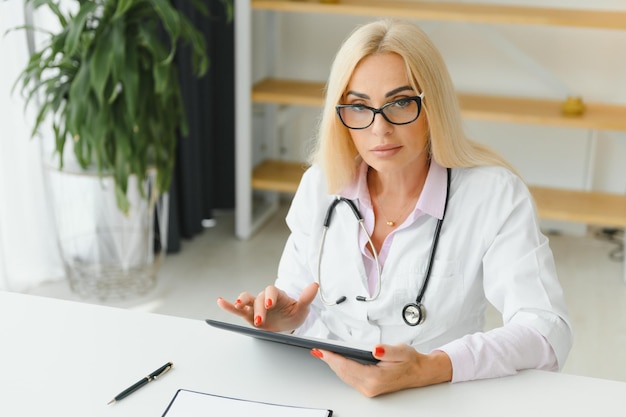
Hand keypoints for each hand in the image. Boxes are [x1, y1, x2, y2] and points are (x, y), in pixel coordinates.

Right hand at [216, 282, 318, 332]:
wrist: (288, 322)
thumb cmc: (294, 313)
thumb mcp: (302, 308)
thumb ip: (306, 297)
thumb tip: (315, 285)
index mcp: (278, 295)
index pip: (272, 291)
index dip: (270, 296)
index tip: (270, 305)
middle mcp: (265, 298)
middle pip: (258, 298)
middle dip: (258, 309)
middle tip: (259, 320)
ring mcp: (256, 306)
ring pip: (246, 300)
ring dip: (240, 303)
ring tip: (237, 306)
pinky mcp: (248, 314)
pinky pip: (236, 310)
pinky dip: (228, 305)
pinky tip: (220, 301)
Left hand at [311, 344, 451, 396]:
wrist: (419, 372)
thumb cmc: (410, 361)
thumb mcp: (401, 351)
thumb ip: (387, 350)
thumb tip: (375, 349)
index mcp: (376, 378)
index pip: (348, 366)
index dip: (333, 358)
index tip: (322, 351)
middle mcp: (370, 386)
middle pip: (343, 372)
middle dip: (329, 361)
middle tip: (317, 350)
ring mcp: (368, 389)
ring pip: (344, 376)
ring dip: (333, 365)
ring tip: (322, 354)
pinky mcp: (368, 388)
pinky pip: (349, 378)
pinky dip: (341, 369)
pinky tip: (336, 362)